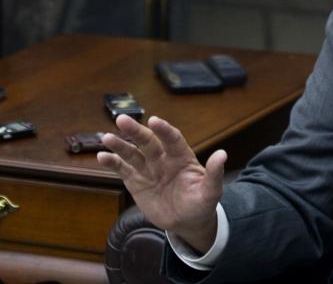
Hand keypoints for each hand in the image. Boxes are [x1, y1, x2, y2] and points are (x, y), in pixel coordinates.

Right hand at [97, 114, 225, 253]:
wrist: (187, 222)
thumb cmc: (201, 203)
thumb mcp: (211, 191)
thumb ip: (214, 173)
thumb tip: (222, 154)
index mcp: (182, 157)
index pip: (173, 139)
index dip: (164, 130)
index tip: (154, 121)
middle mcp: (163, 159)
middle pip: (148, 142)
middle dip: (136, 131)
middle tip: (122, 119)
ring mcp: (148, 169)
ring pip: (132, 153)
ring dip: (120, 145)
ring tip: (107, 138)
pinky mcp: (136, 181)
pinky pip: (123, 169)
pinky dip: (113, 163)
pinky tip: (102, 156)